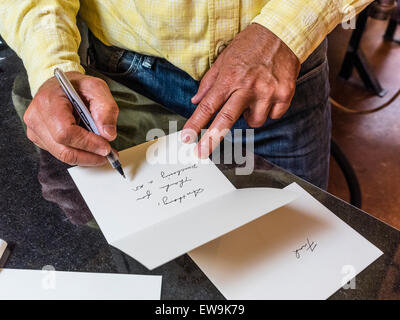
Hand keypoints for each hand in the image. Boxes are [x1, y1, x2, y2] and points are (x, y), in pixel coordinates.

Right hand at [24, 72, 118, 165]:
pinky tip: (89, 147)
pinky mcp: (39, 139)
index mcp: (48, 101)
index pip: (65, 132)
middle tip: (108, 153)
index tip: (106, 147)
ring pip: (63, 155)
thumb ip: (106, 109)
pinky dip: (78, 154)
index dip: (88, 143)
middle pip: (64, 149)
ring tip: (101, 151)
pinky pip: (61, 153)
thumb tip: (108, 134)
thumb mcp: (97, 88)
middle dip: (90, 155)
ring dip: (86, 157)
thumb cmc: (76, 87)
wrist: (60, 86)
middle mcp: (36, 118)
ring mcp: (35, 130)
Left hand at [182, 23, 299, 157]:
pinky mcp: (285, 94)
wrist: (282, 33)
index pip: (209, 106)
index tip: (187, 138)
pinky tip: (267, 96)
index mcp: (230, 77)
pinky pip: (273, 116)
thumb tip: (196, 101)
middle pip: (227, 120)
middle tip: (202, 152)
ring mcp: (268, 92)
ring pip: (254, 122)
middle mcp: (248, 87)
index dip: (196, 124)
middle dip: (212, 139)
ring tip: (251, 98)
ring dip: (249, 116)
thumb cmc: (250, 45)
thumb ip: (209, 82)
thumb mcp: (224, 58)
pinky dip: (268, 111)